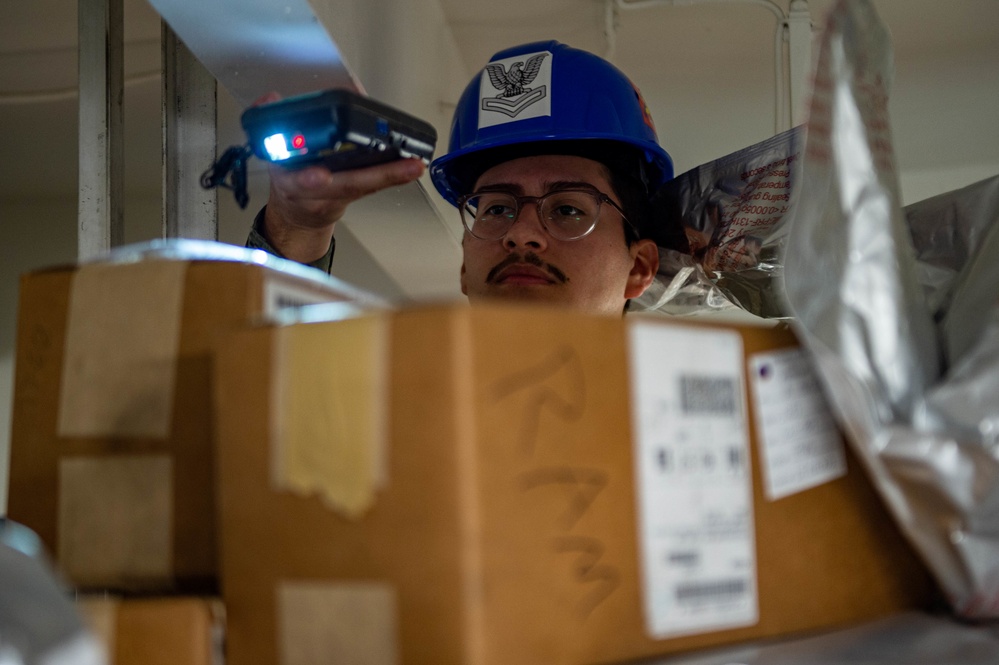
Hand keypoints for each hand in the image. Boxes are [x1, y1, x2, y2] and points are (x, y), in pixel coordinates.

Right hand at [255, 92, 425, 263]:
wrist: (298, 211)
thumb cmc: (289, 178)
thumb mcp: (268, 152)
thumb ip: (267, 122)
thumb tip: (270, 98)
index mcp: (290, 182)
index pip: (297, 181)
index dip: (309, 179)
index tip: (319, 176)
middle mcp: (318, 194)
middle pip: (347, 186)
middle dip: (375, 176)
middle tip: (403, 166)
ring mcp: (339, 196)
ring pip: (367, 187)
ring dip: (392, 175)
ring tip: (414, 164)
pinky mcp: (356, 194)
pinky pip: (375, 186)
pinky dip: (394, 176)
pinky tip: (413, 166)